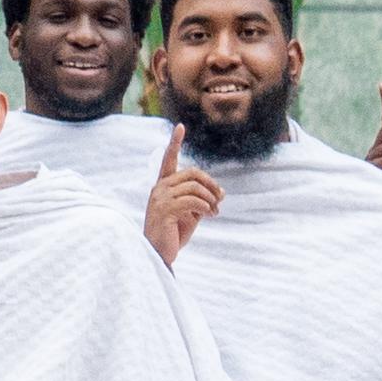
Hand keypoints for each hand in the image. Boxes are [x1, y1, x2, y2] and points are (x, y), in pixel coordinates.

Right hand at [143, 127, 216, 264]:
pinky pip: (193, 201)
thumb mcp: (191, 214)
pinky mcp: (165, 209)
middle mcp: (159, 188)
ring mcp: (160, 198)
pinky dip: (206, 207)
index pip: (169, 160)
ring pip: (194, 187)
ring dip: (210, 199)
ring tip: (215, 212)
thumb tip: (221, 192)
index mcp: (163, 186)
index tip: (180, 126)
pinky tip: (209, 215)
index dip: (175, 143)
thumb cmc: (173, 234)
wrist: (159, 254)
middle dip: (210, 183)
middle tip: (221, 198)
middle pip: (192, 173)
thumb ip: (202, 200)